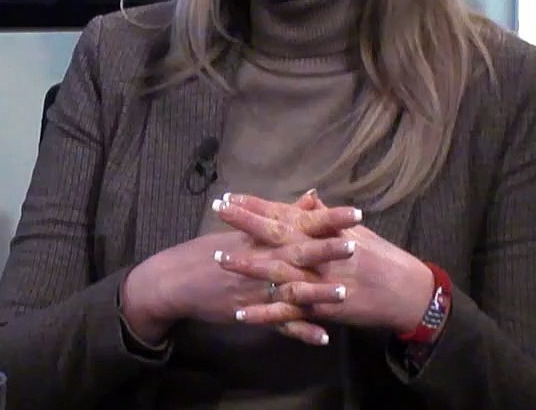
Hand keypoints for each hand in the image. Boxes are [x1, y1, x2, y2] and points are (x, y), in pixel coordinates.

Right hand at [120, 227, 355, 345]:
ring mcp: (258, 288)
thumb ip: (284, 214)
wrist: (179, 280)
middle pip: (299, 254)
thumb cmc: (212, 250)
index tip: (356, 212)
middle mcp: (263, 261)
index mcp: (264, 238)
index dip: (327, 219)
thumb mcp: (245, 229)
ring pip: (292, 291)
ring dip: (317, 293)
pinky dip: (301, 332)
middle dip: (327, 250)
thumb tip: (314, 197)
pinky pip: (280, 324)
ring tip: (344, 293)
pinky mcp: (253, 313)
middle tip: (356, 245)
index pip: (300, 224)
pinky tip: (323, 338)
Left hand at [216, 192, 434, 335]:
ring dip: (248, 265)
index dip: (257, 204)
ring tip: (219, 258)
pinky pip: (289, 314)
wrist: (406, 292)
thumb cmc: (382, 258)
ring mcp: (320, 280)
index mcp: (326, 232)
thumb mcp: (355, 232)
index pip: (285, 213)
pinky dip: (266, 315)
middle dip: (246, 222)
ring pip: (278, 271)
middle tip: (218, 211)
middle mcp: (320, 252)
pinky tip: (242, 315)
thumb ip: (327, 217)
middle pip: (277, 234)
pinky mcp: (322, 308)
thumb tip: (308, 197)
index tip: (231, 195)